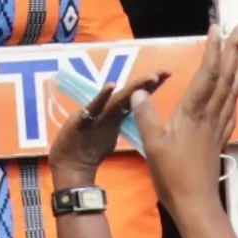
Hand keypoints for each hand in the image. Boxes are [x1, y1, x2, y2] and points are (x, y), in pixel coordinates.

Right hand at [48, 68, 168, 186]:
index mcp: (117, 115)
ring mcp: (97, 116)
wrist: (70, 165)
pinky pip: (95, 108)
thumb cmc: (88, 149)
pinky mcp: (83, 121)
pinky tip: (110, 86)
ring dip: (134, 88)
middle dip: (148, 82)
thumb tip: (140, 116)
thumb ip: (119, 124)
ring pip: (117, 100)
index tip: (168, 74)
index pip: (137, 98)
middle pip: (130, 94)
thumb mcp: (110, 135)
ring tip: (150, 78)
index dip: (152, 86)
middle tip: (166, 71)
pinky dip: (102, 97)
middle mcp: (108, 112)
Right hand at [134, 26, 237, 218]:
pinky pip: (232, 107)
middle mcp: (210, 115)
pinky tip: (237, 89)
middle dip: (233, 50)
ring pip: (232, 90)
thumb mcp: (152, 144)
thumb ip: (147, 116)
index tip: (217, 28)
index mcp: (193, 112)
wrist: (196, 202)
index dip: (213, 50)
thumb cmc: (172, 174)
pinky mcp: (220, 137)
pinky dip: (236, 92)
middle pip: (225, 77)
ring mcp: (218, 126)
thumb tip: (139, 92)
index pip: (207, 74)